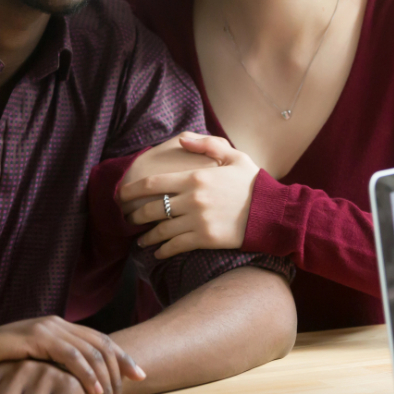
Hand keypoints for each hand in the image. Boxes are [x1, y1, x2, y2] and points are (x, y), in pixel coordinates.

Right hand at [0, 316, 144, 393]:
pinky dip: (85, 374)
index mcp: (60, 328)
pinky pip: (68, 356)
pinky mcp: (34, 338)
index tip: (140, 378)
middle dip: (119, 373)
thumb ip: (55, 367)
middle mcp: (57, 324)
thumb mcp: (32, 366)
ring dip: (105, 380)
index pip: (100, 341)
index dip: (122, 359)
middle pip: (102, 345)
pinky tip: (94, 391)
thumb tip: (82, 383)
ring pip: (90, 351)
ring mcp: (46, 328)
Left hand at [118, 133, 258, 259]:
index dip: (131, 190)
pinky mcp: (204, 239)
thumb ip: (207, 144)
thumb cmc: (253, 183)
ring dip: (145, 237)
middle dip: (134, 215)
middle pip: (151, 208)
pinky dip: (162, 251)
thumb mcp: (234, 156)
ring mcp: (196, 220)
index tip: (121, 195)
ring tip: (140, 240)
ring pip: (160, 230)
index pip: (152, 184)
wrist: (272, 212)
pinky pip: (174, 246)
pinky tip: (157, 253)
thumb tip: (181, 139)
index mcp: (195, 177)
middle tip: (128, 219)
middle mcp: (192, 199)